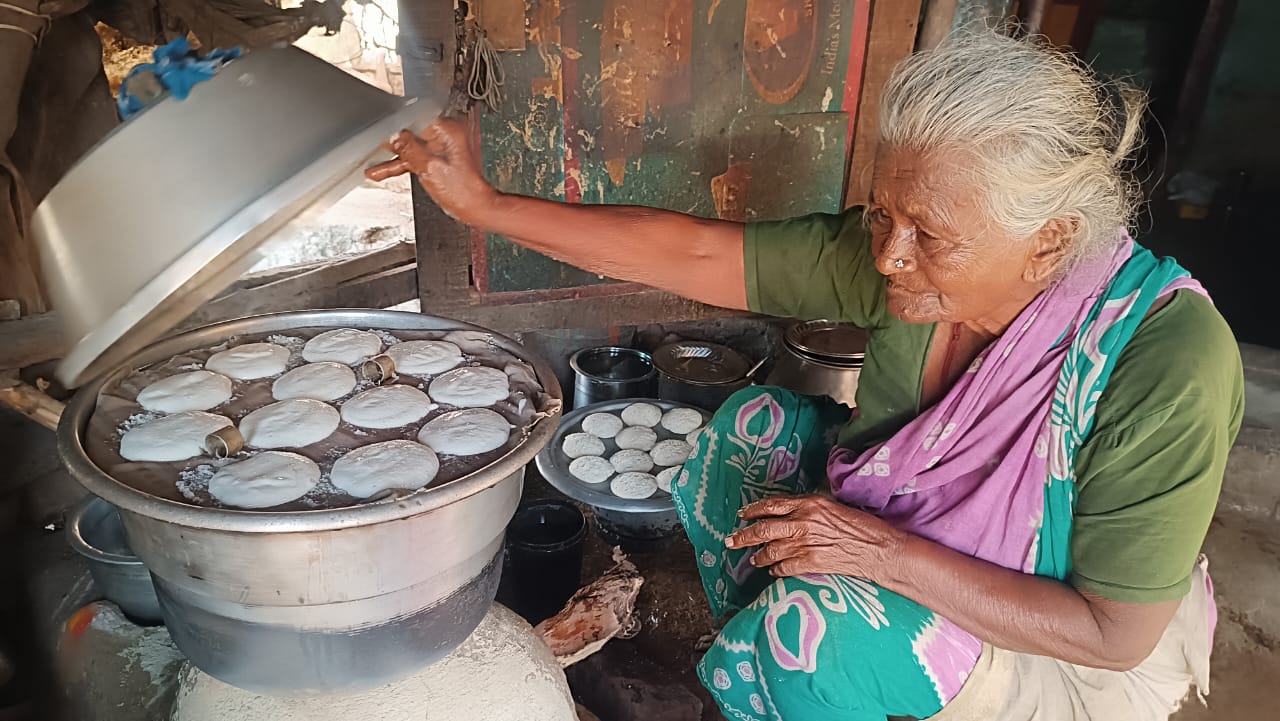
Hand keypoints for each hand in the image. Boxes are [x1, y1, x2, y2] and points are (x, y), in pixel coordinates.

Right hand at [365, 118, 500, 224]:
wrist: (475, 207)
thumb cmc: (463, 191)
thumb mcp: (430, 168)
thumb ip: (409, 149)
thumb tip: (393, 135)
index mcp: (448, 130)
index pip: (415, 117)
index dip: (395, 123)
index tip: (378, 128)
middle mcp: (446, 134)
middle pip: (411, 130)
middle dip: (392, 140)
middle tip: (371, 144)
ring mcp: (442, 146)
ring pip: (411, 145)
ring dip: (393, 156)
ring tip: (373, 164)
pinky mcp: (438, 157)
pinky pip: (416, 156)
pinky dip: (402, 163)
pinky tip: (382, 170)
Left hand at [725, 495, 906, 580]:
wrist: (879, 549)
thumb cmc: (861, 526)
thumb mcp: (832, 507)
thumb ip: (809, 509)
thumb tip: (789, 514)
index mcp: (809, 503)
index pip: (772, 505)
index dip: (753, 510)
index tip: (742, 515)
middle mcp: (803, 522)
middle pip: (763, 529)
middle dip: (742, 536)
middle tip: (730, 541)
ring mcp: (806, 543)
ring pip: (770, 551)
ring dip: (759, 557)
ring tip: (754, 560)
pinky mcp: (811, 563)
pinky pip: (784, 567)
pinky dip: (775, 570)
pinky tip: (773, 571)